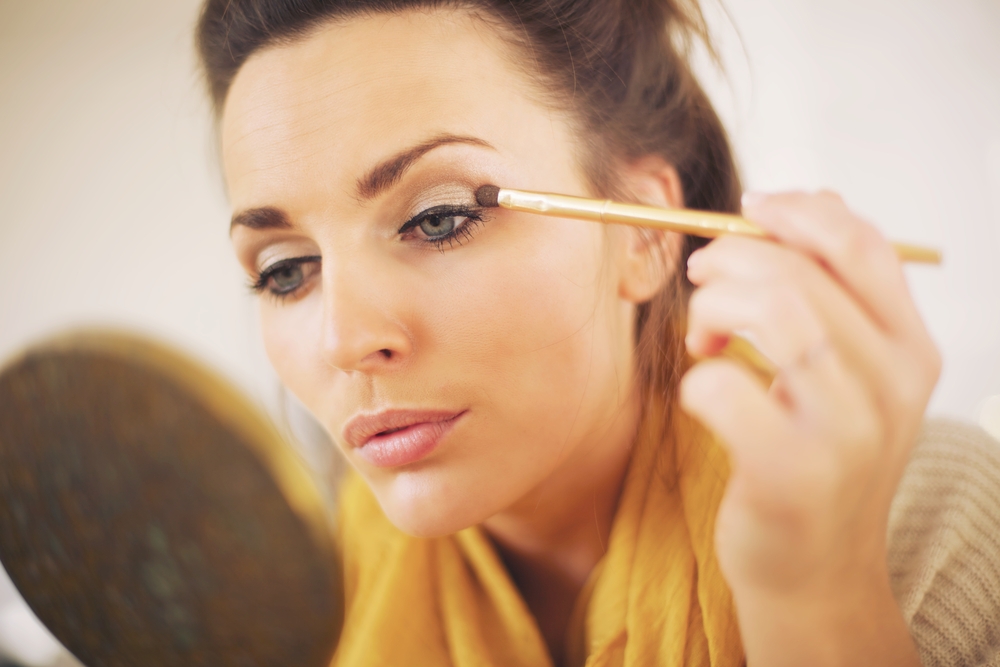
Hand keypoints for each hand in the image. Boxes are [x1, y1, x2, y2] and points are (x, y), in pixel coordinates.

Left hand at [679, 191, 940, 665]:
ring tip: (702, 337)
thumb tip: (797, 208)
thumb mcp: (849, 376)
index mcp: (909, 349)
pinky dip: (694, 378)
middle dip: (728, 261)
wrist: (815, 570)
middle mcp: (891, 384)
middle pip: (796, 272)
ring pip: (768, 309)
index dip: (795, 211)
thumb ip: (833, 298)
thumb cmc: (817, 459)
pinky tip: (702, 396)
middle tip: (701, 282)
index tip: (746, 209)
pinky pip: (721, 385)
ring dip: (711, 308)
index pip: (862, 244)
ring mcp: (846, 430)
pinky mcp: (790, 472)